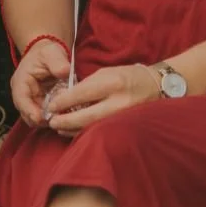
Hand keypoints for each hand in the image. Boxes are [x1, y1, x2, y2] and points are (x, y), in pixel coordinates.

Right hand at [10, 38, 70, 126]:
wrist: (48, 54)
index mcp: (21, 82)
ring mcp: (31, 102)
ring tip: (63, 117)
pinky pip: (45, 117)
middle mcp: (23, 95)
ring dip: (48, 120)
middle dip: (42, 119)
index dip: (30, 111)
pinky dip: (53, 118)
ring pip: (37, 119)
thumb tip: (65, 72)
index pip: (21, 100)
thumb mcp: (52, 53)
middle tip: (58, 119)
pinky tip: (64, 115)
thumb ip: (58, 62)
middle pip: (28, 115)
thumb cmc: (47, 53)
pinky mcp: (40, 107)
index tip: (41, 118)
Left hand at [45, 63, 159, 136]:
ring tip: (59, 127)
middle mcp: (118, 102)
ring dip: (73, 130)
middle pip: (86, 117)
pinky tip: (75, 131)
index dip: (63, 102)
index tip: (51, 106)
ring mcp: (123, 119)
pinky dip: (85, 133)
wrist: (155, 86)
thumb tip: (67, 99)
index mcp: (112, 83)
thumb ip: (87, 85)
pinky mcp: (126, 129)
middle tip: (51, 121)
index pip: (82, 94)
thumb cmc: (126, 76)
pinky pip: (101, 133)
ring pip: (92, 129)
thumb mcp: (105, 73)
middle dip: (65, 121)